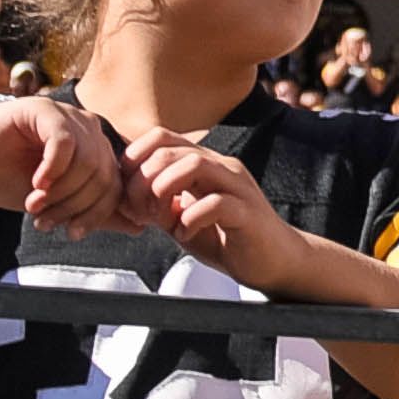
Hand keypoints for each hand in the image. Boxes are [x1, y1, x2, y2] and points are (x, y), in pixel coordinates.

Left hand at [130, 128, 286, 277]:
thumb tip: (124, 198)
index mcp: (203, 163)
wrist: (275, 261)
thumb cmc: (227, 238)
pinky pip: (215, 203)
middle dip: (141, 181)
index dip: (134, 159)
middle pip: (169, 150)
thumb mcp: (182, 218)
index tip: (125, 191)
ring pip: (193, 165)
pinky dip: (190, 219)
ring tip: (159, 219)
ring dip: (163, 191)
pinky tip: (185, 233)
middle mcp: (221, 167)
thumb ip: (158, 203)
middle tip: (138, 212)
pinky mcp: (248, 212)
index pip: (161, 137)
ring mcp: (237, 186)